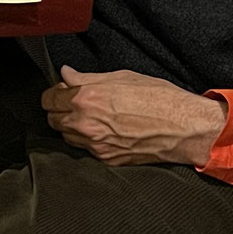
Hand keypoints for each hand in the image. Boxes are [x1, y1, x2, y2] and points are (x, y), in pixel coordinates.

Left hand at [41, 67, 226, 166]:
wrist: (184, 127)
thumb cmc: (158, 98)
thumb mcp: (121, 77)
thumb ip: (86, 78)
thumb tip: (66, 74)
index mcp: (86, 99)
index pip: (48, 99)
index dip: (55, 93)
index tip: (62, 91)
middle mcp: (86, 124)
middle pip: (52, 120)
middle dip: (60, 110)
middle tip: (75, 103)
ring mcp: (95, 144)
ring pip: (67, 136)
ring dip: (72, 127)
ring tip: (92, 117)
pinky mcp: (107, 159)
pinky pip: (86, 149)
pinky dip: (89, 140)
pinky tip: (105, 130)